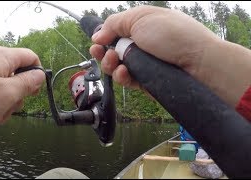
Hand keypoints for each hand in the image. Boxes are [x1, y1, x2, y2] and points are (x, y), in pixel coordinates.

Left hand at [0, 46, 44, 137]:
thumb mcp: (5, 95)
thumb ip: (26, 84)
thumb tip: (40, 75)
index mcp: (1, 58)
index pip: (30, 57)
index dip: (36, 74)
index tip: (32, 92)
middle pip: (15, 74)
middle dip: (17, 94)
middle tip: (7, 108)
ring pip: (0, 87)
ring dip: (2, 103)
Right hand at [90, 5, 250, 106]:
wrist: (197, 62)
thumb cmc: (173, 35)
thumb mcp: (140, 17)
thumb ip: (114, 23)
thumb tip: (97, 35)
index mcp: (140, 26)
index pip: (115, 32)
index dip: (103, 36)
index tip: (97, 41)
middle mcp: (141, 45)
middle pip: (112, 50)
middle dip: (102, 52)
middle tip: (99, 52)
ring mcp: (143, 64)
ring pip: (116, 67)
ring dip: (110, 64)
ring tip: (115, 61)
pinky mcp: (145, 81)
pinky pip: (127, 80)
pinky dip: (122, 77)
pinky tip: (124, 72)